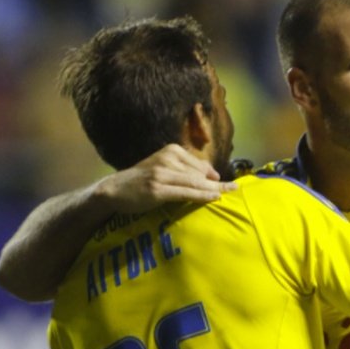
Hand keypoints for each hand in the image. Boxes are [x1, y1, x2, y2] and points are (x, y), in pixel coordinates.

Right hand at [96, 144, 237, 212]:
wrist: (115, 189)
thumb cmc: (142, 180)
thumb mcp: (163, 167)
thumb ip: (184, 169)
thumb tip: (213, 176)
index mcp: (171, 151)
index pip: (199, 164)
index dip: (214, 175)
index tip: (229, 183)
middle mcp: (167, 159)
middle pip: (199, 173)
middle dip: (219, 182)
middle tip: (235, 189)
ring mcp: (161, 173)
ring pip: (194, 182)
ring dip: (213, 190)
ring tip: (228, 194)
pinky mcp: (157, 189)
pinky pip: (185, 192)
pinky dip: (201, 195)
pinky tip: (213, 197)